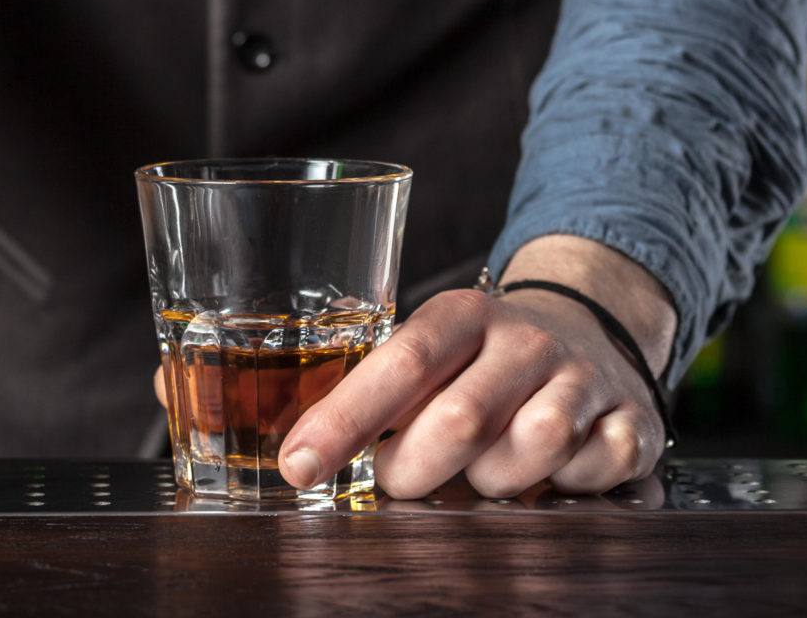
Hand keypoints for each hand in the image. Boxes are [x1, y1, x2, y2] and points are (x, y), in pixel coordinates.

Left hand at [155, 235, 676, 498]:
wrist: (589, 330)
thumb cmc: (468, 359)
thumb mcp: (406, 348)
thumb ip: (314, 375)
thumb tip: (175, 386)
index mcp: (455, 315)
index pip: (394, 364)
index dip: (342, 419)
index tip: (294, 466)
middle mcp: (519, 340)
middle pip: (457, 420)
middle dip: (411, 473)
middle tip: (396, 485)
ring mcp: (578, 380)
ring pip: (525, 454)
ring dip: (487, 486)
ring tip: (477, 476)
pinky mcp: (631, 420)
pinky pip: (592, 474)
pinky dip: (562, 491)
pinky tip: (548, 477)